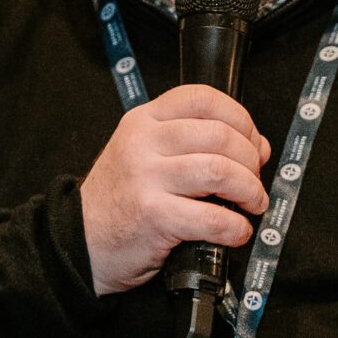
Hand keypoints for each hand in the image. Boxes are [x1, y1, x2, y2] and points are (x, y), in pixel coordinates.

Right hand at [79, 84, 268, 295]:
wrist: (81, 239)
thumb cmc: (120, 198)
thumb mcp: (145, 154)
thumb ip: (192, 143)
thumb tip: (256, 146)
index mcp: (144, 120)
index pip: (202, 98)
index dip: (240, 118)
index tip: (253, 142)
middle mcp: (144, 143)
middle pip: (219, 136)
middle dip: (251, 160)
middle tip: (254, 181)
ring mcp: (146, 178)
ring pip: (219, 171)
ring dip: (249, 191)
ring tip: (252, 204)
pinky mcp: (153, 215)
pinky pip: (212, 217)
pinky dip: (235, 227)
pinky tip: (236, 231)